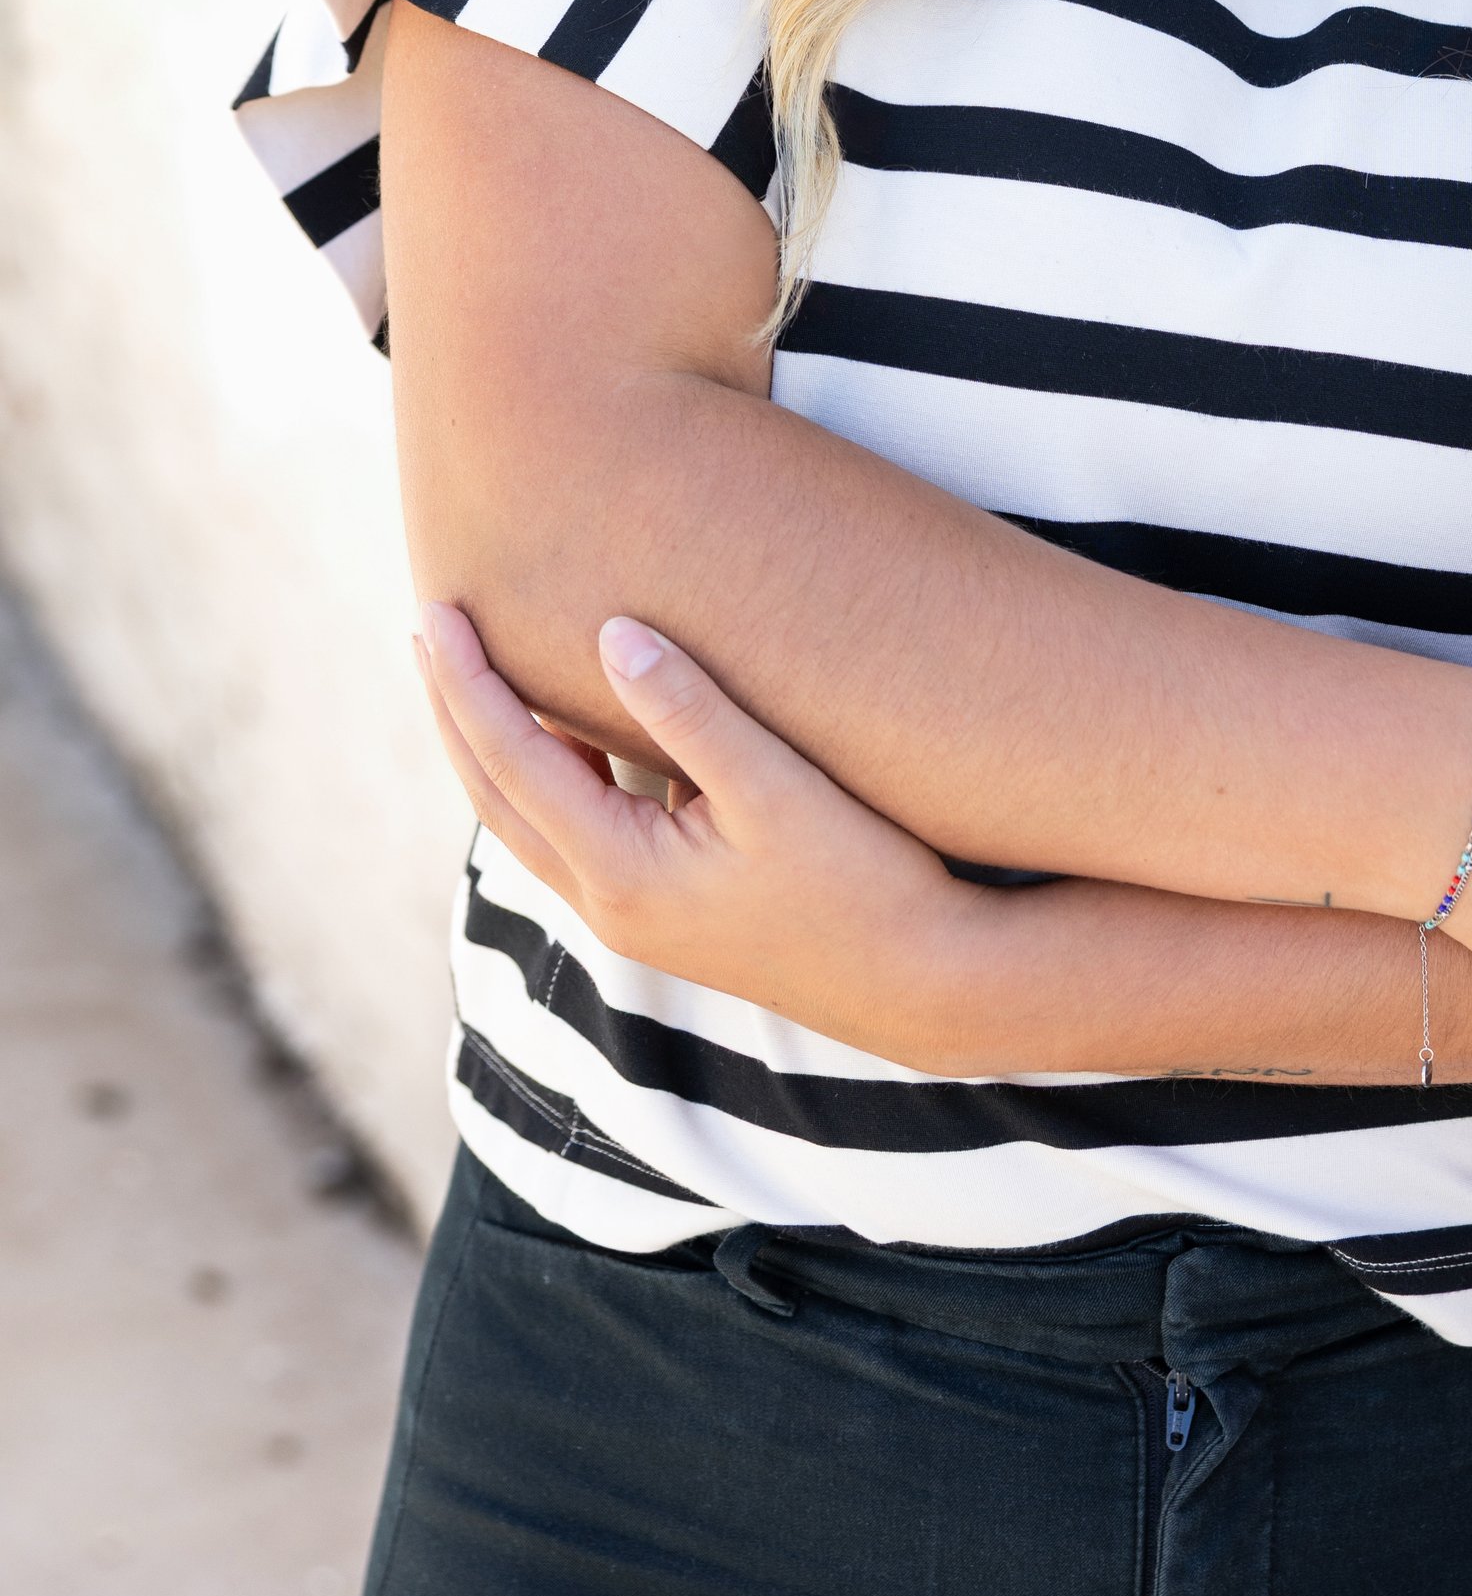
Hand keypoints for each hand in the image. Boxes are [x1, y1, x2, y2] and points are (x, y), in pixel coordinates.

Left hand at [413, 602, 991, 1060]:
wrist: (919, 986)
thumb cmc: (861, 881)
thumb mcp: (777, 788)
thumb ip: (690, 712)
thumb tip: (610, 632)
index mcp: (620, 873)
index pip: (513, 759)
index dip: (470, 681)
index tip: (438, 610)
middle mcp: (609, 904)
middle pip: (495, 796)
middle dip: (456, 711)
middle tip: (427, 625)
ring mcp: (635, 918)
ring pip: (529, 823)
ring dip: (495, 747)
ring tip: (479, 673)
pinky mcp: (666, 916)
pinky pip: (575, 837)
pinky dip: (552, 778)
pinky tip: (576, 734)